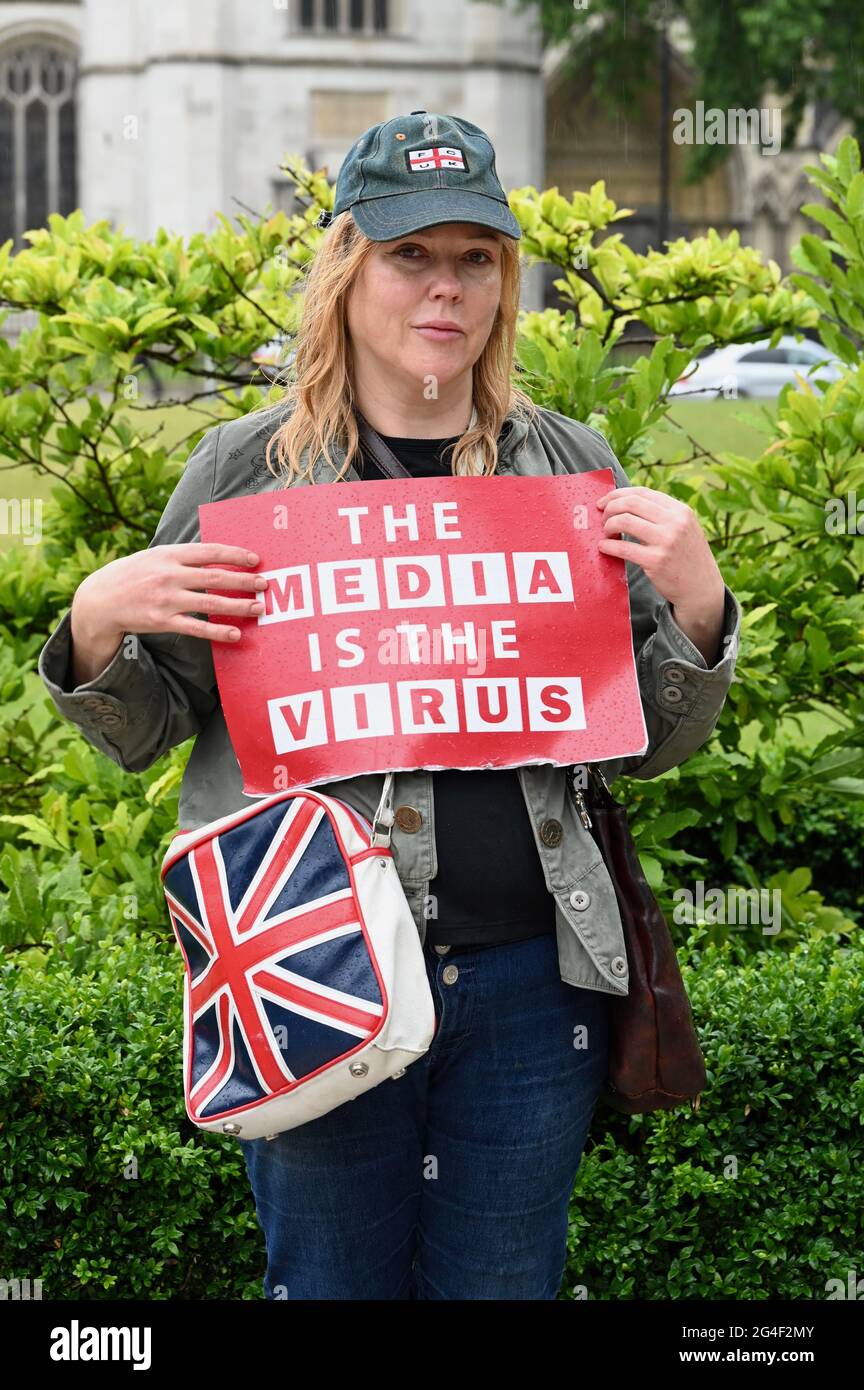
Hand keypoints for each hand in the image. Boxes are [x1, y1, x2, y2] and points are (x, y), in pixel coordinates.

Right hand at [72, 543, 268, 646]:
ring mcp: (165, 599)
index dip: (234, 554)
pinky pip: (196, 628)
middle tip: (265, 584)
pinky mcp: (162, 621)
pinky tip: (235, 633)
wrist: (99, 600)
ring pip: (210, 602)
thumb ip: (182, 557)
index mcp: (168, 554)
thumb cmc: (132, 575)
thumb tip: (216, 556)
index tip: (255, 559)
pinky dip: (217, 631)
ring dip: (238, 606)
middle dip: (243, 580)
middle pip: (214, 577)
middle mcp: (168, 575)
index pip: (209, 551)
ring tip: (259, 608)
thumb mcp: (154, 557)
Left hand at [596, 485, 725, 663]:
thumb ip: (663, 516)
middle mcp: (675, 522)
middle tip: (602, 519)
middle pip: (631, 503)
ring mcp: (666, 541)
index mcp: (680, 511)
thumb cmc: (687, 559)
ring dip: (608, 526)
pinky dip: (608, 546)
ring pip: (624, 521)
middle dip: (610, 508)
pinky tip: (603, 547)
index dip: (618, 494)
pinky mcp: (656, 561)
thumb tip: (627, 504)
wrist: (702, 589)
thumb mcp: (684, 529)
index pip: (642, 492)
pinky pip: (623, 548)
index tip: (605, 502)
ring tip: (606, 534)